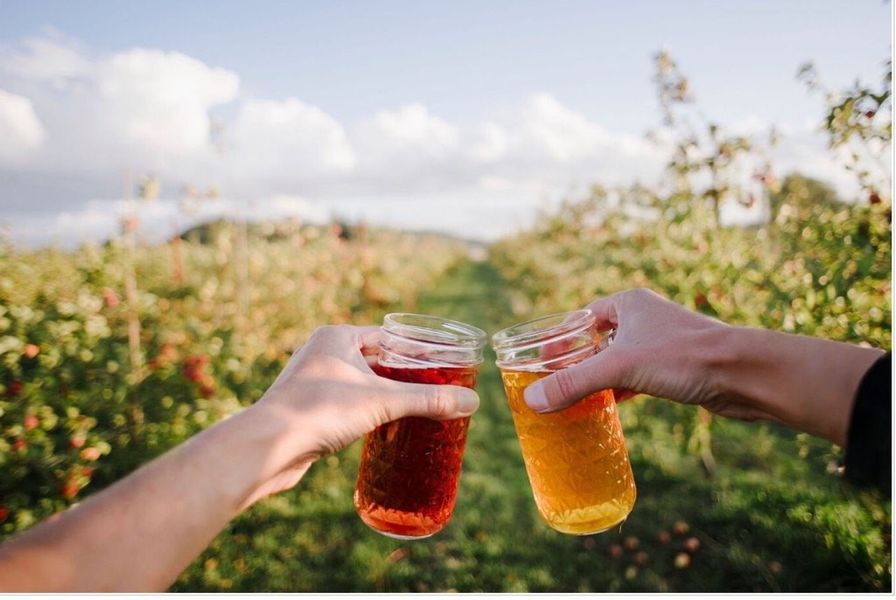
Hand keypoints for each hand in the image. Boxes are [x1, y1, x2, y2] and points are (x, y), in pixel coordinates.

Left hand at [243, 324, 480, 504]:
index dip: (418, 348)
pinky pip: (346, 401)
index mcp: (338, 336)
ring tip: (417, 404)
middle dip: (404, 372)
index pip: (389, 335)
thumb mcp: (382, 402)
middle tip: (436, 384)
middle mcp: (323, 351)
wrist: (268, 445)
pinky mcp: (308, 406)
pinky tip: (385, 424)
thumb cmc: (319, 411)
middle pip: (376, 358)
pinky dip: (367, 408)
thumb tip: (472, 402)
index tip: (443, 359)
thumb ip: (428, 400)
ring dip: (386, 392)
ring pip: (360, 381)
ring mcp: (313, 379)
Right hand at [523, 288, 774, 420]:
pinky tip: (605, 409)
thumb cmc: (685, 357)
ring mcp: (660, 345)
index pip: (582, 317)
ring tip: (572, 400)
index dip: (561, 338)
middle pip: (598, 341)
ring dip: (597, 379)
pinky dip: (619, 392)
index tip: (541, 360)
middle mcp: (643, 319)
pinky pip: (635, 379)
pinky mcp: (673, 370)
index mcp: (628, 303)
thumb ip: (574, 383)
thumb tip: (532, 401)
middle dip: (577, 362)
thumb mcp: (620, 368)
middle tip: (551, 384)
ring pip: (617, 362)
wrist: (744, 374)